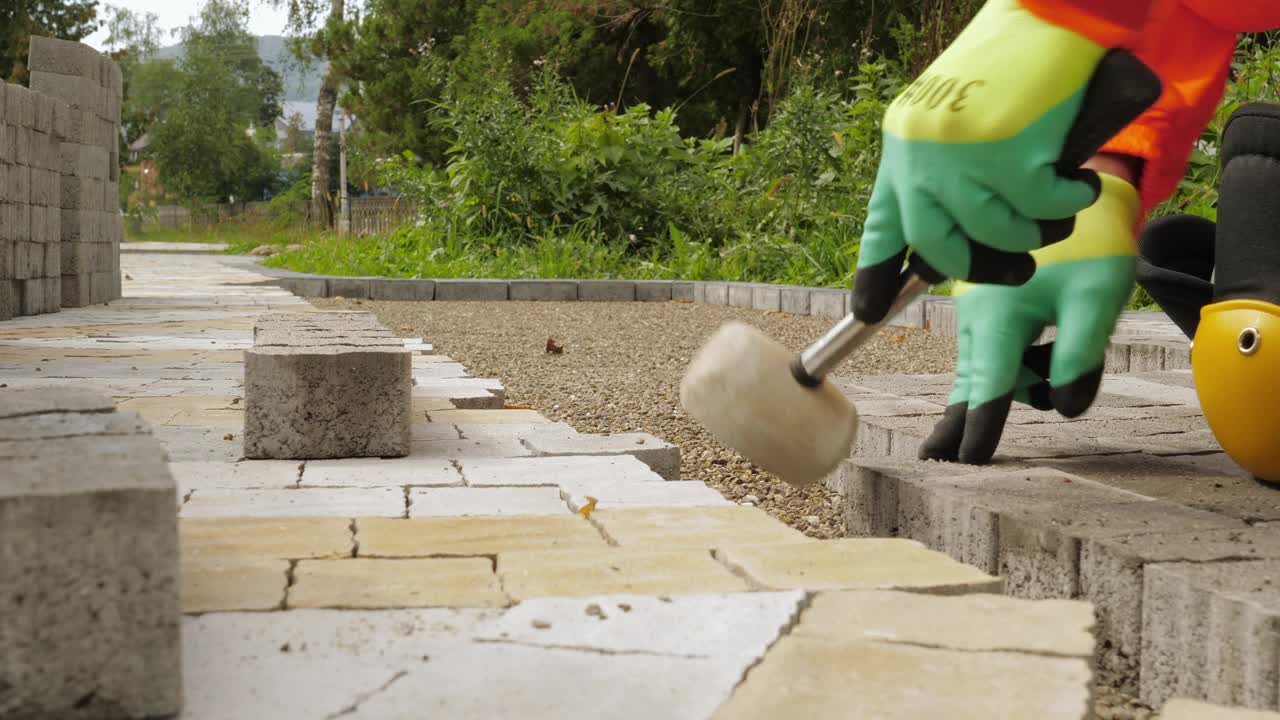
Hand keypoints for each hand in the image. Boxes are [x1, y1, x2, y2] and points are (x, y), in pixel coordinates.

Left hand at [852, 0, 1117, 322]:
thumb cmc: (1014, 61)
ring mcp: (960, 154)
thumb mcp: (956, 113)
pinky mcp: (1008, 152)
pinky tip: (1077, 182)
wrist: (1051, 9)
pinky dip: (1068, 202)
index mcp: (903, 144)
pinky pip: (1041, 210)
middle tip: (1014, 271)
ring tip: (1054, 206)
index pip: (883, 222)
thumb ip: (945, 167)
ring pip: (996, 234)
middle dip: (978, 268)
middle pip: (937, 246)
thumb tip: (946, 237)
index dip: (876, 271)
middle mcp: (920, 152)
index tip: (870, 311)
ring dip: (1034, 231)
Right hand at [919, 172, 1139, 463]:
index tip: (968, 458)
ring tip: (1067, 359)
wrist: (1084, 197)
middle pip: (974, 380)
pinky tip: (1051, 352)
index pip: (991, 385)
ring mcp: (979, 309)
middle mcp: (978, 314)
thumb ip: (1080, 357)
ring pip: (991, 365)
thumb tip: (1066, 408)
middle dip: (959, 418)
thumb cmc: (1092, 245)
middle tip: (938, 457)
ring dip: (1023, 379)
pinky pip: (996, 348)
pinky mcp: (988, 305)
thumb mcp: (1095, 301)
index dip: (981, 425)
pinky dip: (1017, 363)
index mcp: (998, 315)